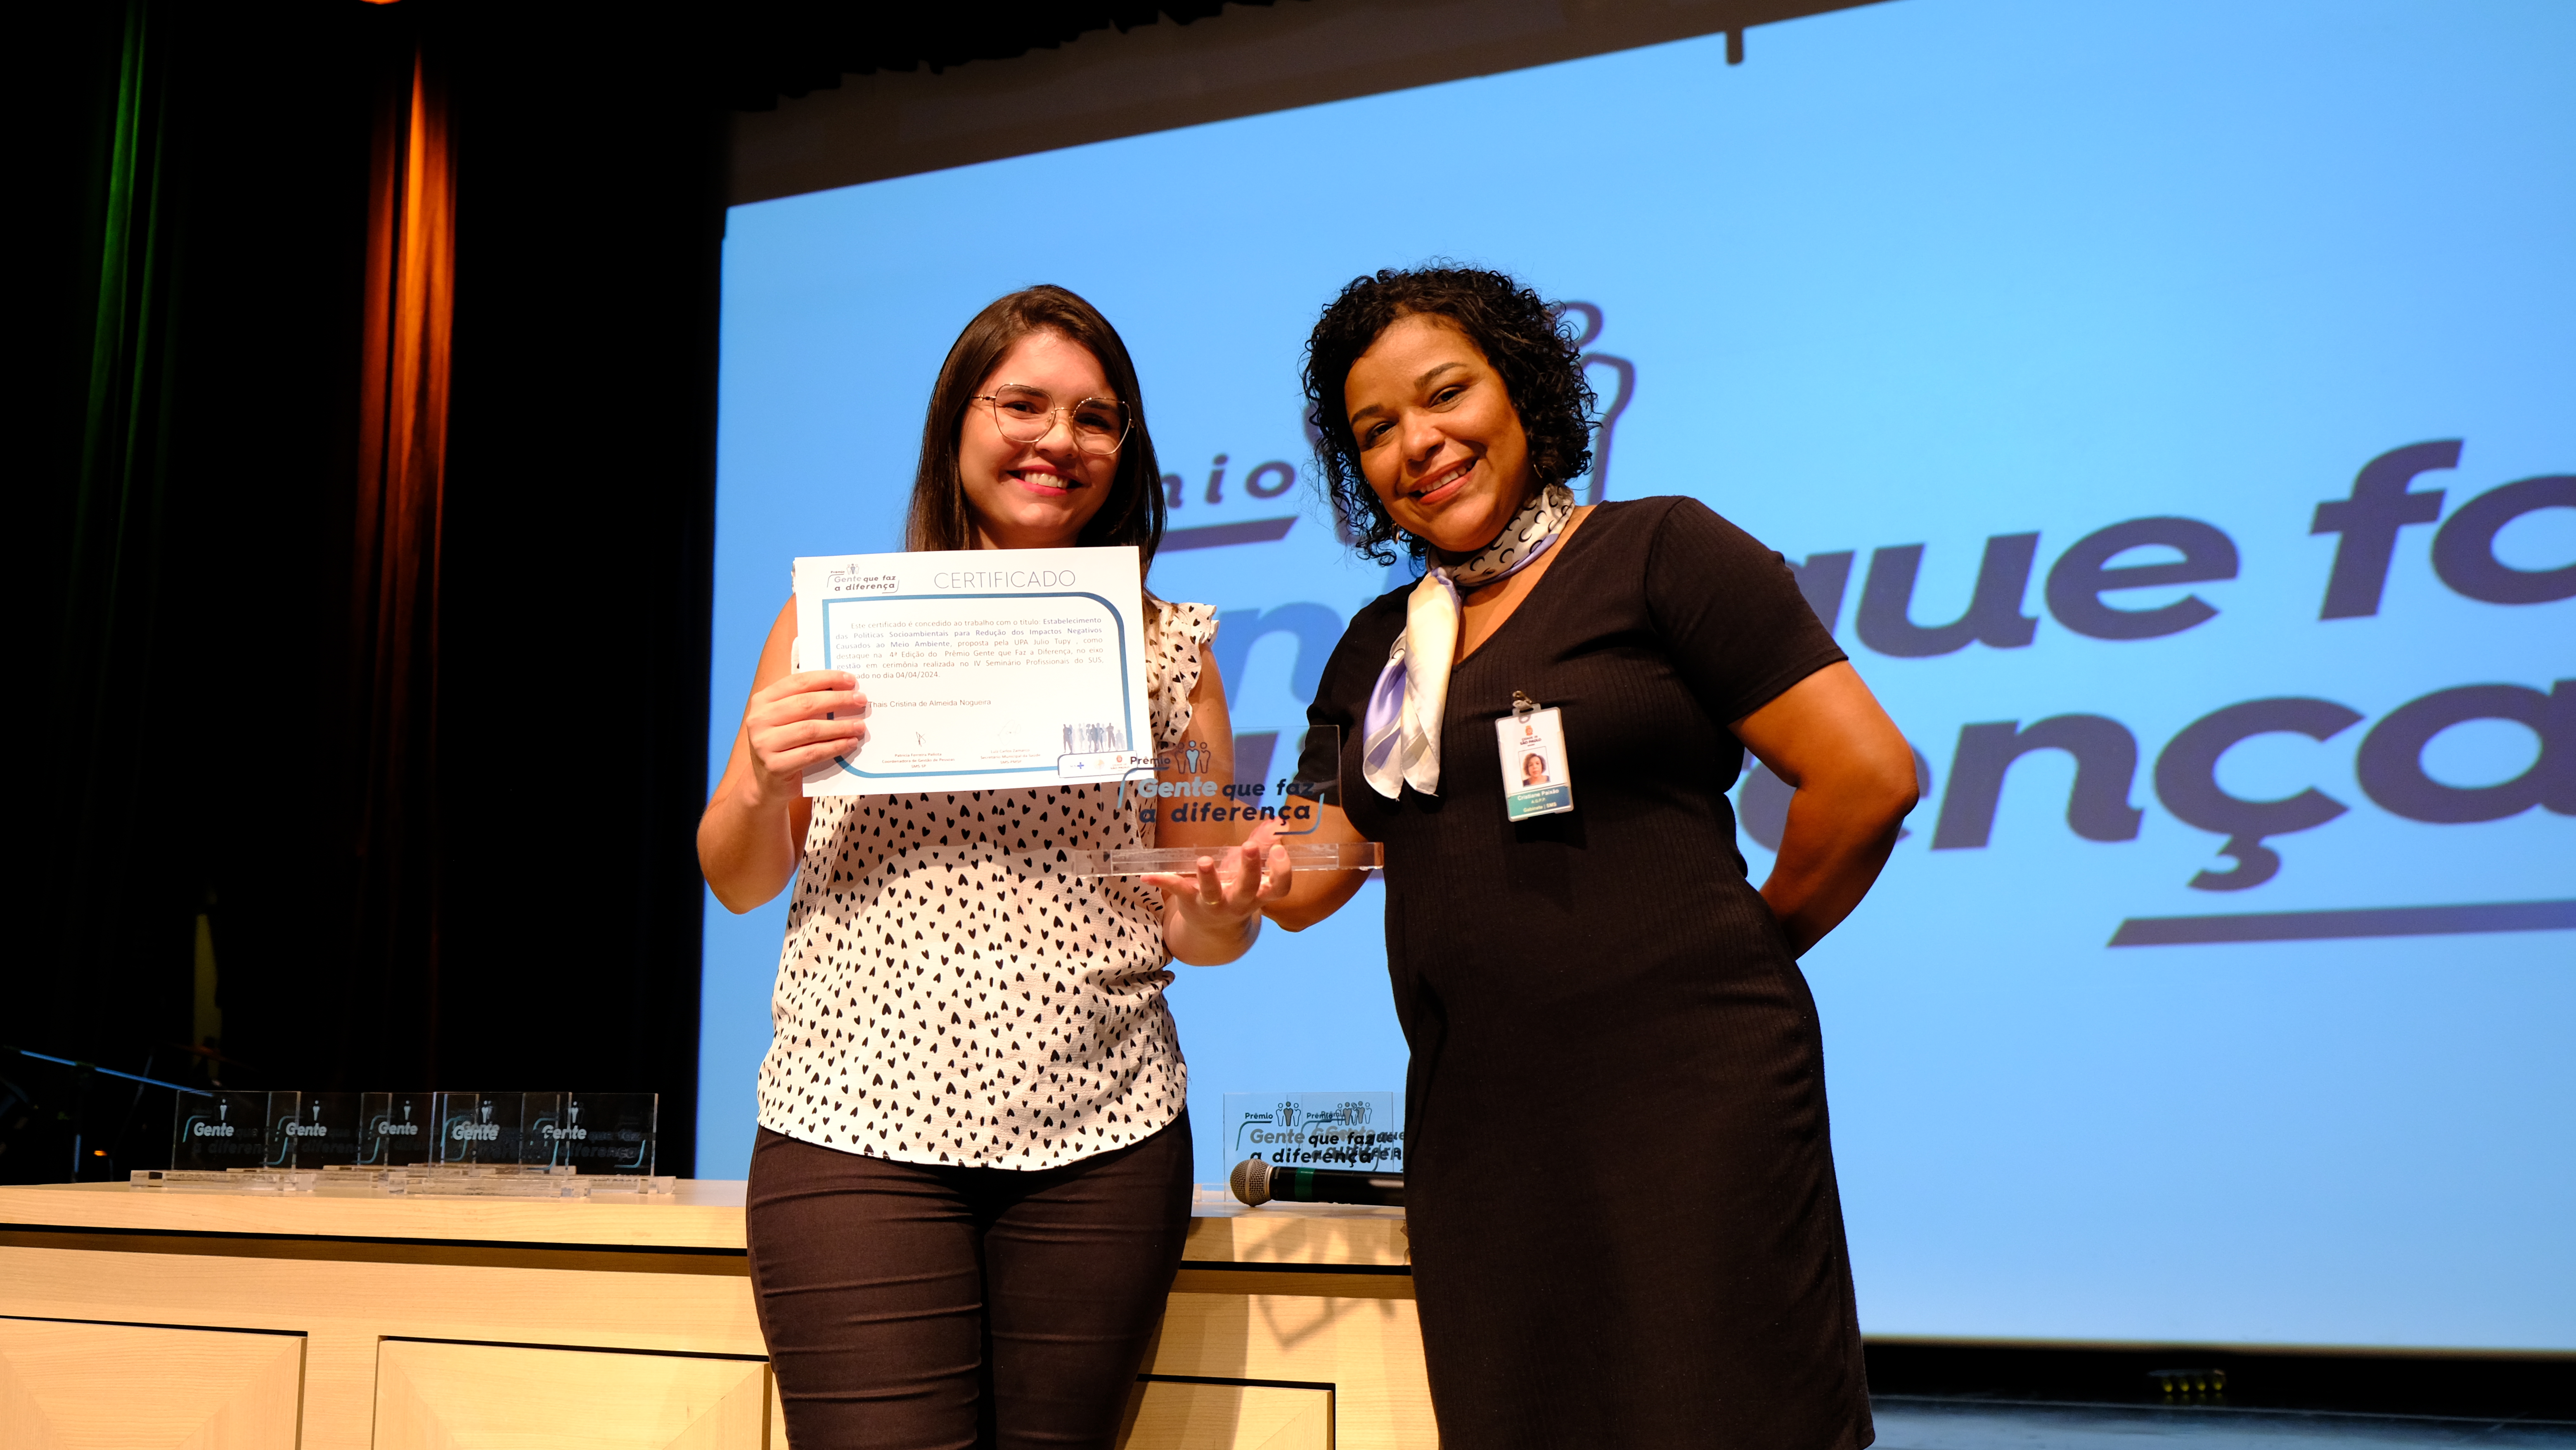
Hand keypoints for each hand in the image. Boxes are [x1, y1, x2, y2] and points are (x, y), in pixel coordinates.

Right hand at [741, 670, 868, 803]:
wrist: (768, 782)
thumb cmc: (784, 744)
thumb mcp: (788, 719)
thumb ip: (807, 703)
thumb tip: (844, 689)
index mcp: (763, 700)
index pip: (798, 682)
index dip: (826, 679)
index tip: (850, 680)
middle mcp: (759, 719)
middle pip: (805, 704)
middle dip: (837, 700)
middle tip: (860, 700)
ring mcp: (764, 743)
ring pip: (810, 729)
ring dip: (840, 726)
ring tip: (859, 725)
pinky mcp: (775, 766)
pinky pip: (812, 753)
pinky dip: (834, 747)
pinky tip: (849, 743)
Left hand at [1146, 825, 1292, 946]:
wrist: (1213, 931)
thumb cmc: (1236, 891)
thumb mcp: (1251, 871)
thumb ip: (1263, 844)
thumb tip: (1278, 821)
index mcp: (1258, 895)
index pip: (1278, 888)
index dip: (1281, 872)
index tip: (1278, 851)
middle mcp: (1238, 903)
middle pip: (1247, 888)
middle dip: (1249, 868)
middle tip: (1249, 846)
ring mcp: (1214, 905)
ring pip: (1212, 894)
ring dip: (1209, 877)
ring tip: (1204, 860)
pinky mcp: (1190, 902)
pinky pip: (1178, 890)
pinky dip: (1163, 881)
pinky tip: (1148, 874)